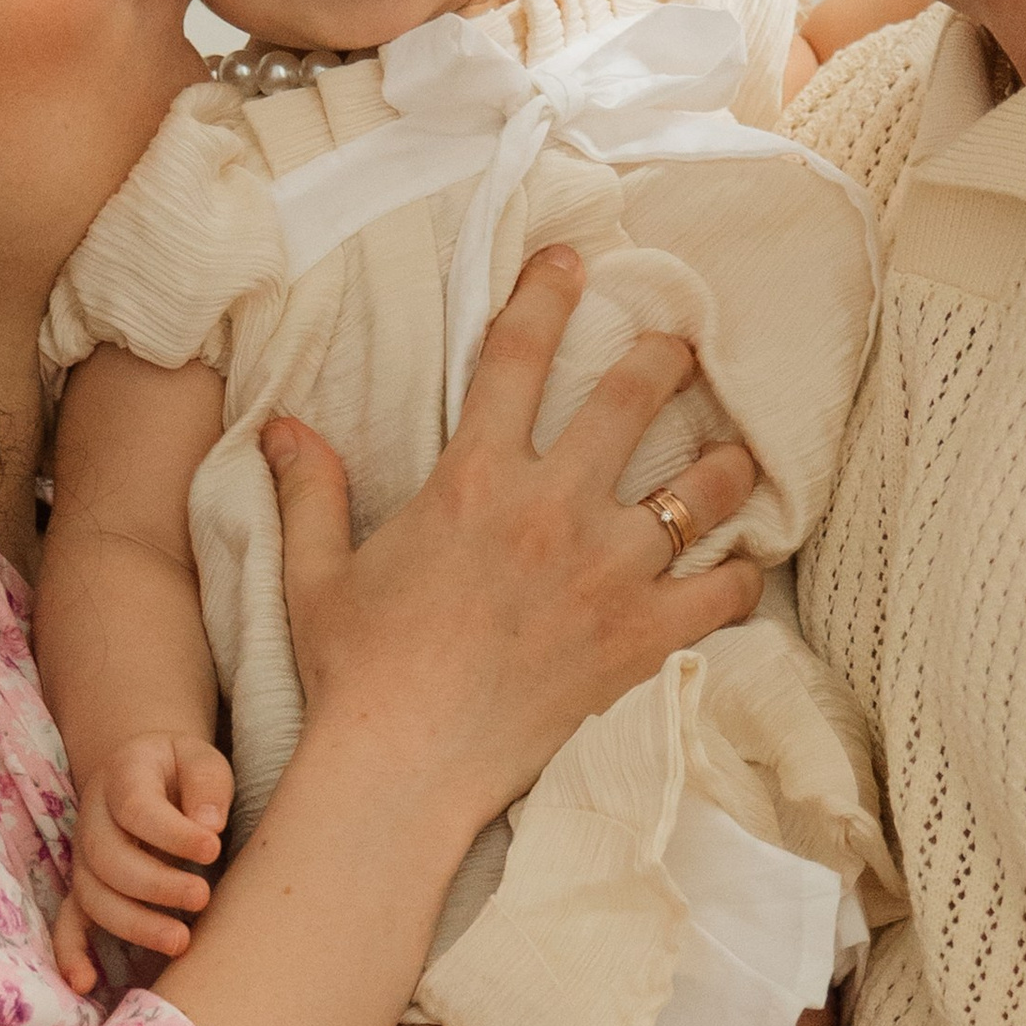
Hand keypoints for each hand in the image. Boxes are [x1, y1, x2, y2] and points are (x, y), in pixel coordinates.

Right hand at [54, 734, 235, 995]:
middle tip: (202, 897)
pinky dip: (71, 954)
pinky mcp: (85, 889)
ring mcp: (84, 857)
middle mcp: (93, 819)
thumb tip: (208, 826)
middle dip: (156, 885)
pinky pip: (68, 922)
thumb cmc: (182, 771)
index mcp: (122, 776)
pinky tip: (85, 984)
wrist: (147, 774)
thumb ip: (207, 786)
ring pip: (94, 896)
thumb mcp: (203, 760)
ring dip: (134, 923)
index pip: (136, 807)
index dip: (172, 833)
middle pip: (108, 859)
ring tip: (182, 941)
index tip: (213, 847)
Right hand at [264, 245, 762, 831]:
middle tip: (682, 343)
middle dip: (664, 356)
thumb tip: (282, 427)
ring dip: (726, 461)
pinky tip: (743, 565)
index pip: (516, 355)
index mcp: (473, 479)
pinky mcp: (640, 637)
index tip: (574, 258)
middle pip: (632, 396)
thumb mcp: (316, 573)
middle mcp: (551, 508)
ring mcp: (606, 571)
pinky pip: (722, 591)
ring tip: (737, 450)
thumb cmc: (355, 672)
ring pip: (702, 488)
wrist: (403, 767)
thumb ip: (309, 491)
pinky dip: (740, 574)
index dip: (547, 294)